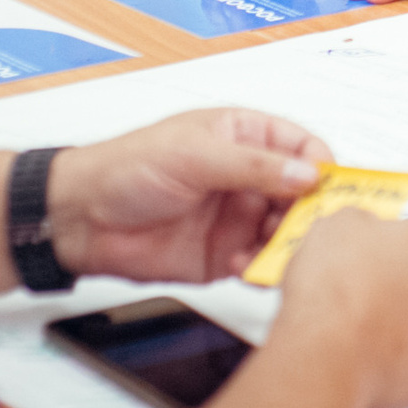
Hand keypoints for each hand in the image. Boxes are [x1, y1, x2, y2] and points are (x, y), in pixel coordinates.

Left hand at [47, 109, 328, 283]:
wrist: (79, 219)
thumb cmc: (127, 168)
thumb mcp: (195, 155)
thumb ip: (254, 166)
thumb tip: (308, 173)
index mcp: (246, 137)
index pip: (304, 148)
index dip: (322, 167)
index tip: (329, 190)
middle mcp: (249, 178)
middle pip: (303, 196)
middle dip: (310, 214)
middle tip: (310, 231)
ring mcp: (238, 218)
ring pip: (285, 233)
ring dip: (286, 245)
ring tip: (273, 253)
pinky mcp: (224, 256)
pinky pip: (259, 265)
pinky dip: (260, 270)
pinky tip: (242, 268)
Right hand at [277, 208, 407, 407]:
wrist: (328, 351)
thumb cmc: (339, 288)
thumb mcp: (339, 225)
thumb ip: (365, 224)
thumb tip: (362, 232)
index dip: (400, 243)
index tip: (376, 253)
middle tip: (369, 289)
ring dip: (407, 323)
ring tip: (363, 326)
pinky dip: (399, 361)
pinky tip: (367, 355)